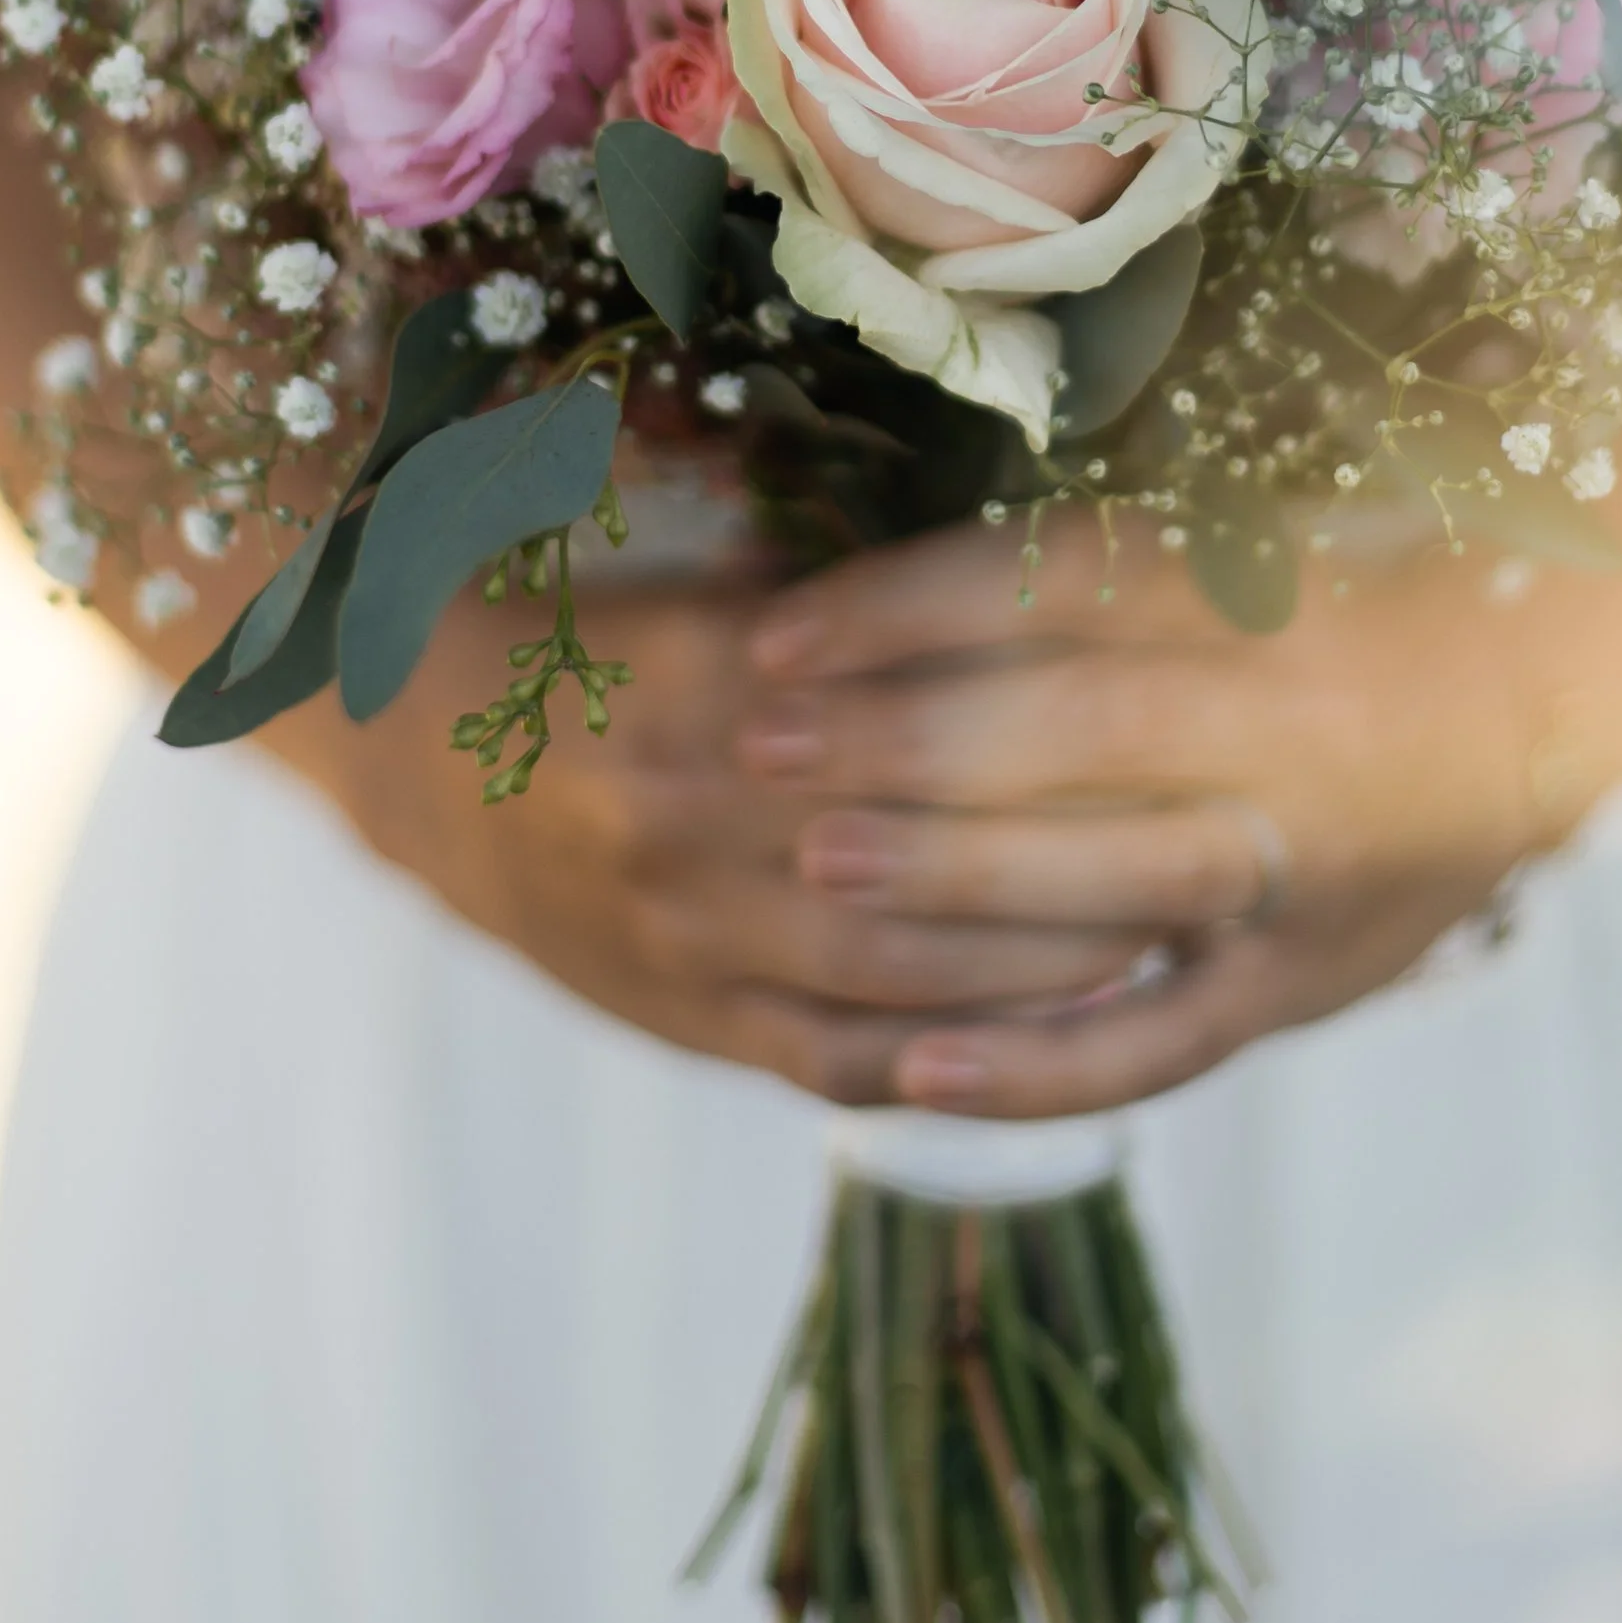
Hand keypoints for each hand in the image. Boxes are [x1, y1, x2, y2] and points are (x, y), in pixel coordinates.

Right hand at [291, 564, 1158, 1102]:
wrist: (404, 748)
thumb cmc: (569, 618)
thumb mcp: (680, 562)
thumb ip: (824, 589)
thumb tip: (1002, 572)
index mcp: (685, 679)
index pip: (894, 713)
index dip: (1039, 728)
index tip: (1169, 717)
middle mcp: (677, 816)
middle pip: (916, 856)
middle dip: (1078, 862)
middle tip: (1217, 847)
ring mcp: (674, 933)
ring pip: (889, 974)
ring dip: (1039, 970)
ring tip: (1168, 943)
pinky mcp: (679, 1016)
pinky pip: (834, 1059)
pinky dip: (953, 1060)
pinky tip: (1055, 1038)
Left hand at [738, 517, 1539, 1116]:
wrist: (1555, 696)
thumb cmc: (1358, 590)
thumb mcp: (1261, 525)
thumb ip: (1100, 543)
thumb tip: (884, 538)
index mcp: (1269, 598)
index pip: (1062, 589)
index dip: (909, 605)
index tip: (779, 628)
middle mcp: (1288, 730)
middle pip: (1075, 730)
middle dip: (902, 738)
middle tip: (757, 745)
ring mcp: (1301, 870)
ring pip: (1114, 884)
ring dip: (953, 881)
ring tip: (813, 870)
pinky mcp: (1304, 986)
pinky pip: (1159, 1042)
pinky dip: (1035, 1066)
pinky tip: (909, 1071)